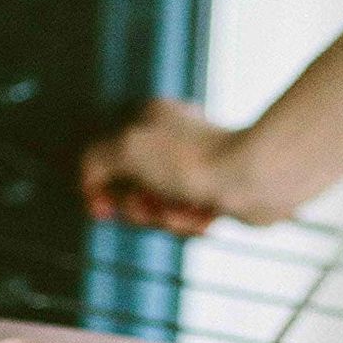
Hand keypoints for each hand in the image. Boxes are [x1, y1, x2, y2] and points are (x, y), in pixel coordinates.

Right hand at [80, 98, 285, 233]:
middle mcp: (171, 141)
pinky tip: (205, 215)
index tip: (100, 209)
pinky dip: (191, 222)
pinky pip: (186, 219)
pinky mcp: (213, 193)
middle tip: (153, 204)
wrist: (254, 180)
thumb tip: (88, 178)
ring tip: (186, 208)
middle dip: (140, 207)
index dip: (98, 188)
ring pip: (158, 209)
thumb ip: (95, 160)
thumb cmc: (196, 160)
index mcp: (149, 120)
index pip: (106, 157)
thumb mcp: (128, 149)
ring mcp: (192, 169)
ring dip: (167, 217)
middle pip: (131, 190)